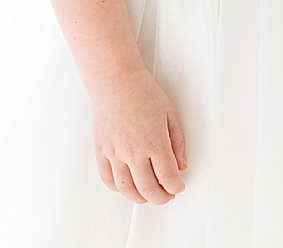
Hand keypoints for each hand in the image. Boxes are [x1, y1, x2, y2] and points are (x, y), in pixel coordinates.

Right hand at [92, 71, 186, 204]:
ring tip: (148, 196)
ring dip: (140, 198)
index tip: (179, 187)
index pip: (168, 177)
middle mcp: (134, 152)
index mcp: (155, 142)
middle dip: (161, 198)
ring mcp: (115, 154)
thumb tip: (181, 165)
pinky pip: (108, 179)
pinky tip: (127, 186)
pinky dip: (118, 188)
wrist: (116, 82)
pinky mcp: (101, 151)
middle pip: (148, 189)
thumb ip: (178, 142)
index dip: (176, 187)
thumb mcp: (170, 114)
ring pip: (127, 189)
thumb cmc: (144, 93)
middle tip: (166, 196)